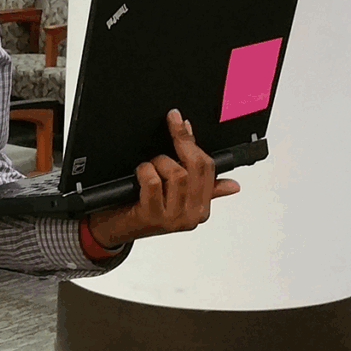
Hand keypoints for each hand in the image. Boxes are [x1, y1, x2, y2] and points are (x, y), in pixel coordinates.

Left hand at [86, 109, 240, 249]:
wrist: (116, 230)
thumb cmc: (143, 209)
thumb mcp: (175, 199)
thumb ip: (202, 190)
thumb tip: (233, 184)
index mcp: (201, 208)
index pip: (208, 167)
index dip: (194, 140)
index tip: (182, 121)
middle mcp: (191, 214)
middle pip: (196, 166)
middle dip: (182, 139)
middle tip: (172, 122)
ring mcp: (173, 217)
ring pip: (177, 173)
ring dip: (159, 162)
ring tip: (149, 167)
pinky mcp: (152, 216)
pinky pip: (153, 181)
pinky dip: (144, 171)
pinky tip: (138, 175)